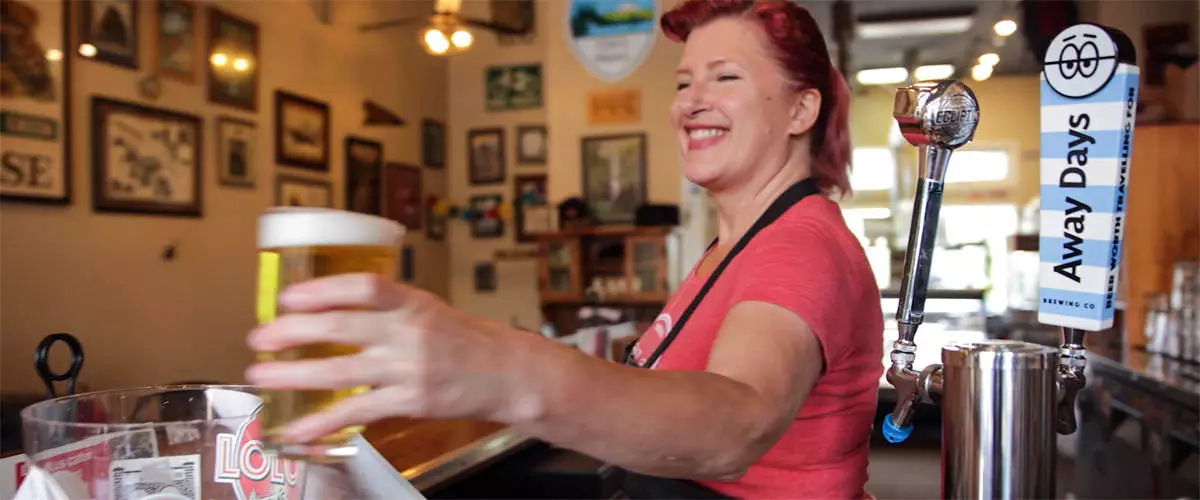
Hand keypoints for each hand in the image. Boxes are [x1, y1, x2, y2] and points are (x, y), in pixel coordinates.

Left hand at [245, 273, 521, 443]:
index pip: (364, 287)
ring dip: (294, 373)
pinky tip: (297, 427)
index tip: (287, 295)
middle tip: (260, 337)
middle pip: (342, 327)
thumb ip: (386, 309)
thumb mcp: (428, 310)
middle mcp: (409, 332)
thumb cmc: (464, 340)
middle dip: (293, 331)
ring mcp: (409, 369)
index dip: (322, 289)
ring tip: (261, 374)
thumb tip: (326, 309)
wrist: (507, 373)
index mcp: (412, 302)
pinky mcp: (410, 401)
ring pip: (340, 370)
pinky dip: (322, 420)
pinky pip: (357, 411)